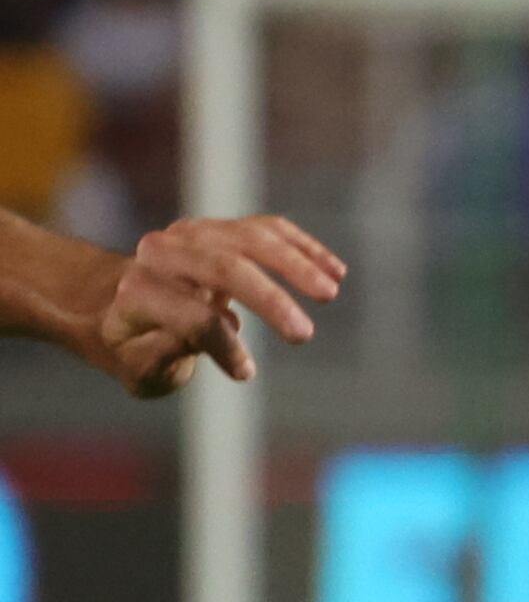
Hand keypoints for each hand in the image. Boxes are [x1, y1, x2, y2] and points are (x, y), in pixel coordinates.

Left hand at [96, 215, 342, 393]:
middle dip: (267, 298)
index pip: (190, 314)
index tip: (245, 372)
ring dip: (294, 264)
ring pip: (249, 239)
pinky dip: (303, 247)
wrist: (119, 301)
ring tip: (330, 292)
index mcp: (138, 292)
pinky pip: (267, 229)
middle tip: (303, 334)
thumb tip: (223, 329)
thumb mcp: (139, 367)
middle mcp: (161, 253)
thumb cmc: (136, 346)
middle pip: (221, 266)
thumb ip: (166, 354)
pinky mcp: (221, 229)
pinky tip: (336, 271)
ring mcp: (193, 235)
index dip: (224, 346)